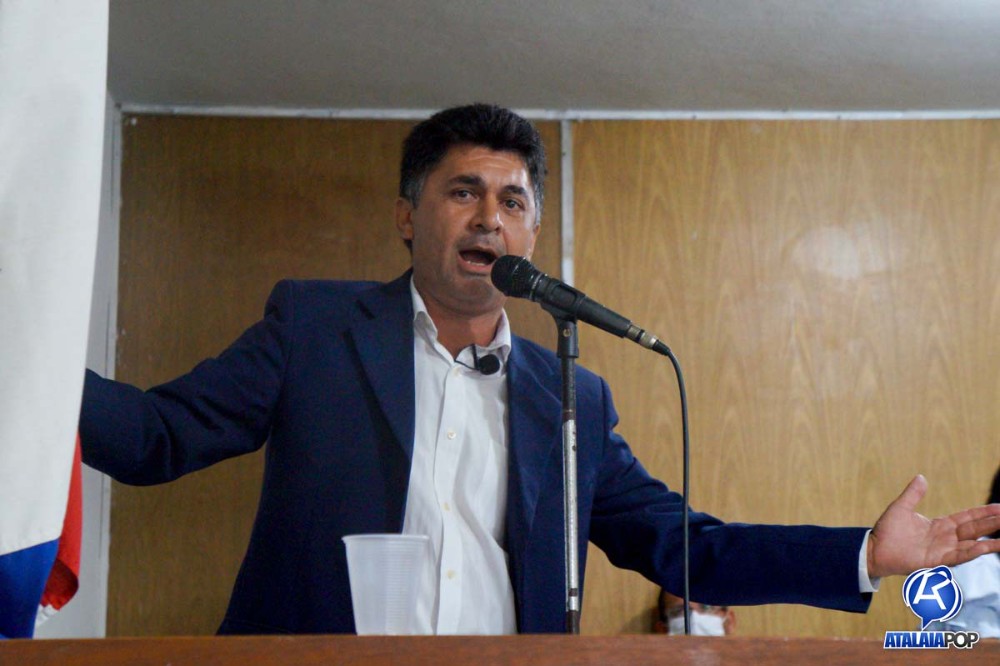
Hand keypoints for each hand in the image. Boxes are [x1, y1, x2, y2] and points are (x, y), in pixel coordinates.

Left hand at [866, 474, 999, 578]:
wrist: (875, 549)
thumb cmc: (887, 531)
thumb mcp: (901, 507)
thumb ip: (913, 494)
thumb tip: (922, 477)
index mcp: (941, 525)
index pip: (968, 517)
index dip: (983, 513)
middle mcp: (946, 538)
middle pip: (975, 529)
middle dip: (993, 524)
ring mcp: (944, 549)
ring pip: (972, 544)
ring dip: (990, 542)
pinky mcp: (937, 560)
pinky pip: (958, 555)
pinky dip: (972, 551)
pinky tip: (985, 547)